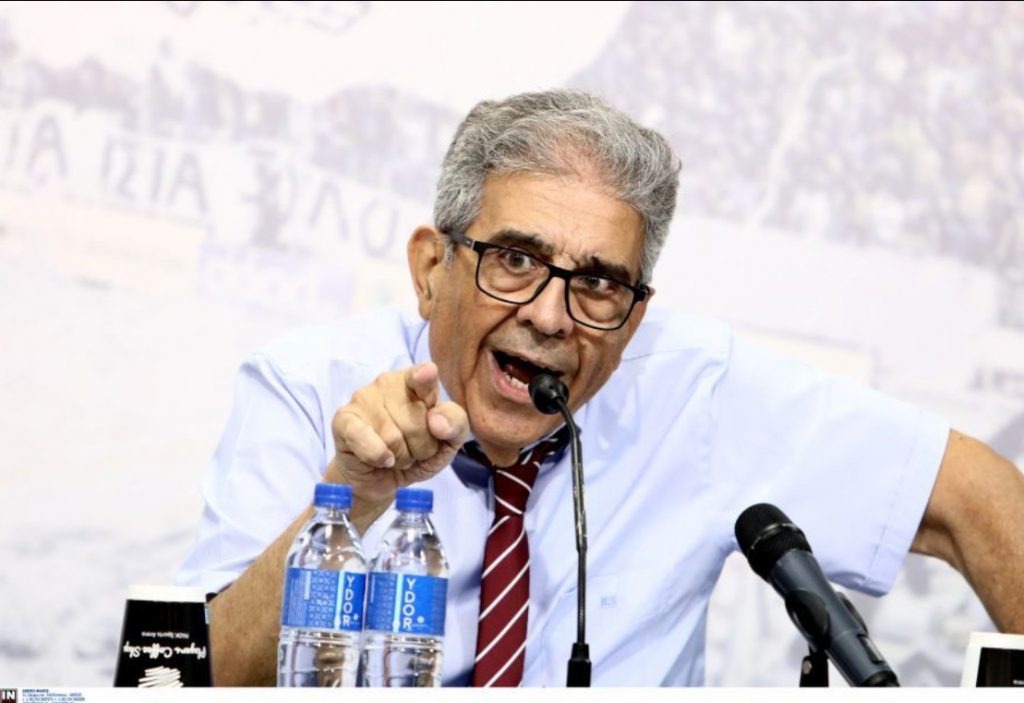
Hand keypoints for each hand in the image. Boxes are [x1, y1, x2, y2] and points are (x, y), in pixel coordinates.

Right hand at [327, 362, 468, 503]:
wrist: (382, 478)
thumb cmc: (416, 452)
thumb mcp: (447, 442)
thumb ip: (455, 424)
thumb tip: (436, 420)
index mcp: (415, 381)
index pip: (423, 375)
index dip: (425, 377)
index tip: (427, 374)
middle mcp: (387, 383)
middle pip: (417, 422)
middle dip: (421, 447)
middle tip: (412, 449)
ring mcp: (363, 399)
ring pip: (394, 437)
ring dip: (401, 457)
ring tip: (395, 454)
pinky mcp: (343, 420)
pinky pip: (365, 439)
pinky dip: (378, 456)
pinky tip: (382, 459)